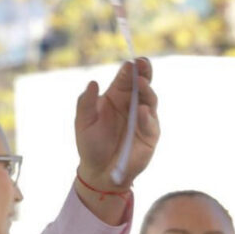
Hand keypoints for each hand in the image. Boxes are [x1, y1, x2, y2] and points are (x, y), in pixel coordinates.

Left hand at [74, 57, 159, 191]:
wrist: (99, 171)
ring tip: (140, 84)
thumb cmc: (90, 144)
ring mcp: (143, 118)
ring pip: (150, 99)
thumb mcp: (83, 122)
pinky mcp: (150, 134)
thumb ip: (85, 103)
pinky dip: (147, 117)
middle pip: (142, 83)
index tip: (130, 62)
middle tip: (143, 63)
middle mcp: (132, 104)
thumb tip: (92, 82)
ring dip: (146, 91)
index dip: (130, 69)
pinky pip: (151, 123)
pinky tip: (142, 110)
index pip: (126, 78)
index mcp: (116, 97)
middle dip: (145, 72)